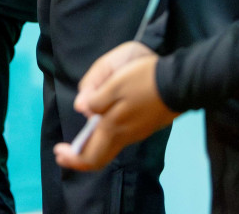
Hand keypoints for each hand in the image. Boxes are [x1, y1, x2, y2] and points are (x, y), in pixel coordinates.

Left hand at [52, 43, 175, 171]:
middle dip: (79, 157)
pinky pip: (119, 137)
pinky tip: (101, 125)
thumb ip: (95, 99)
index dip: (73, 158)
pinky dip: (104, 137)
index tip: (59, 152)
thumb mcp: (114, 84)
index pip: (91, 156)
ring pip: (109, 146)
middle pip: (99, 156)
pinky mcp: (145, 125)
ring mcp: (137, 132)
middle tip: (62, 152)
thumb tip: (82, 109)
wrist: (179, 82)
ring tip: (79, 138)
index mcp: (114, 127)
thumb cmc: (143, 80)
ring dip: (92, 145)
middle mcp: (125, 135)